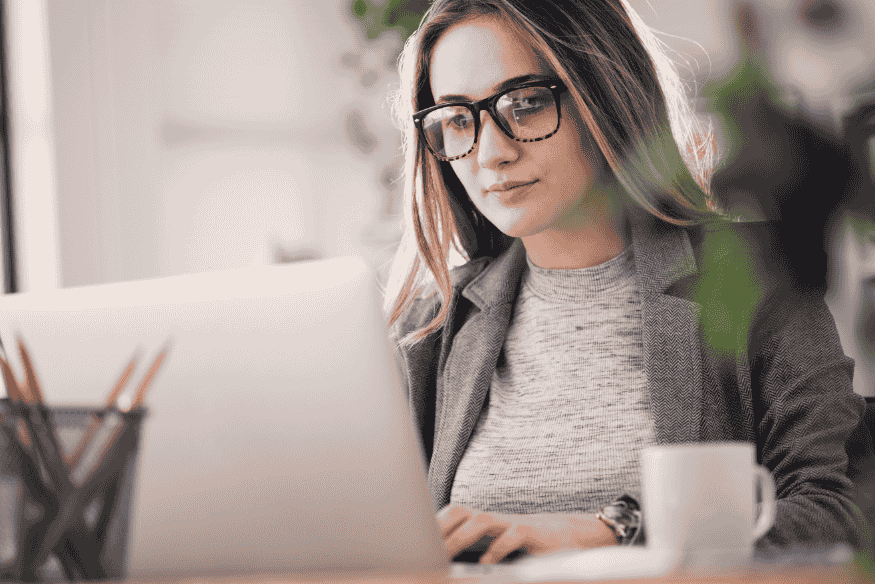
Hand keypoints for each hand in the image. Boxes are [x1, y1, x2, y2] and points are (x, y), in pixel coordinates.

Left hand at [437, 503, 617, 563]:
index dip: (433, 524)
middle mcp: (496, 520)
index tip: (413, 541)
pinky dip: (498, 549)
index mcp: (485, 523)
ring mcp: (514, 523)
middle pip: (461, 511)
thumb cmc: (532, 544)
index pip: (453, 514)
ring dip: (461, 536)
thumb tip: (448, 558)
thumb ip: (478, 549)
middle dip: (440, 528)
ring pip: (482, 519)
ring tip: (445, 553)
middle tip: (425, 549)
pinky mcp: (534, 534)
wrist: (575, 535)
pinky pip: (513, 535)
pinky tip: (488, 563)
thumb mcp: (500, 546)